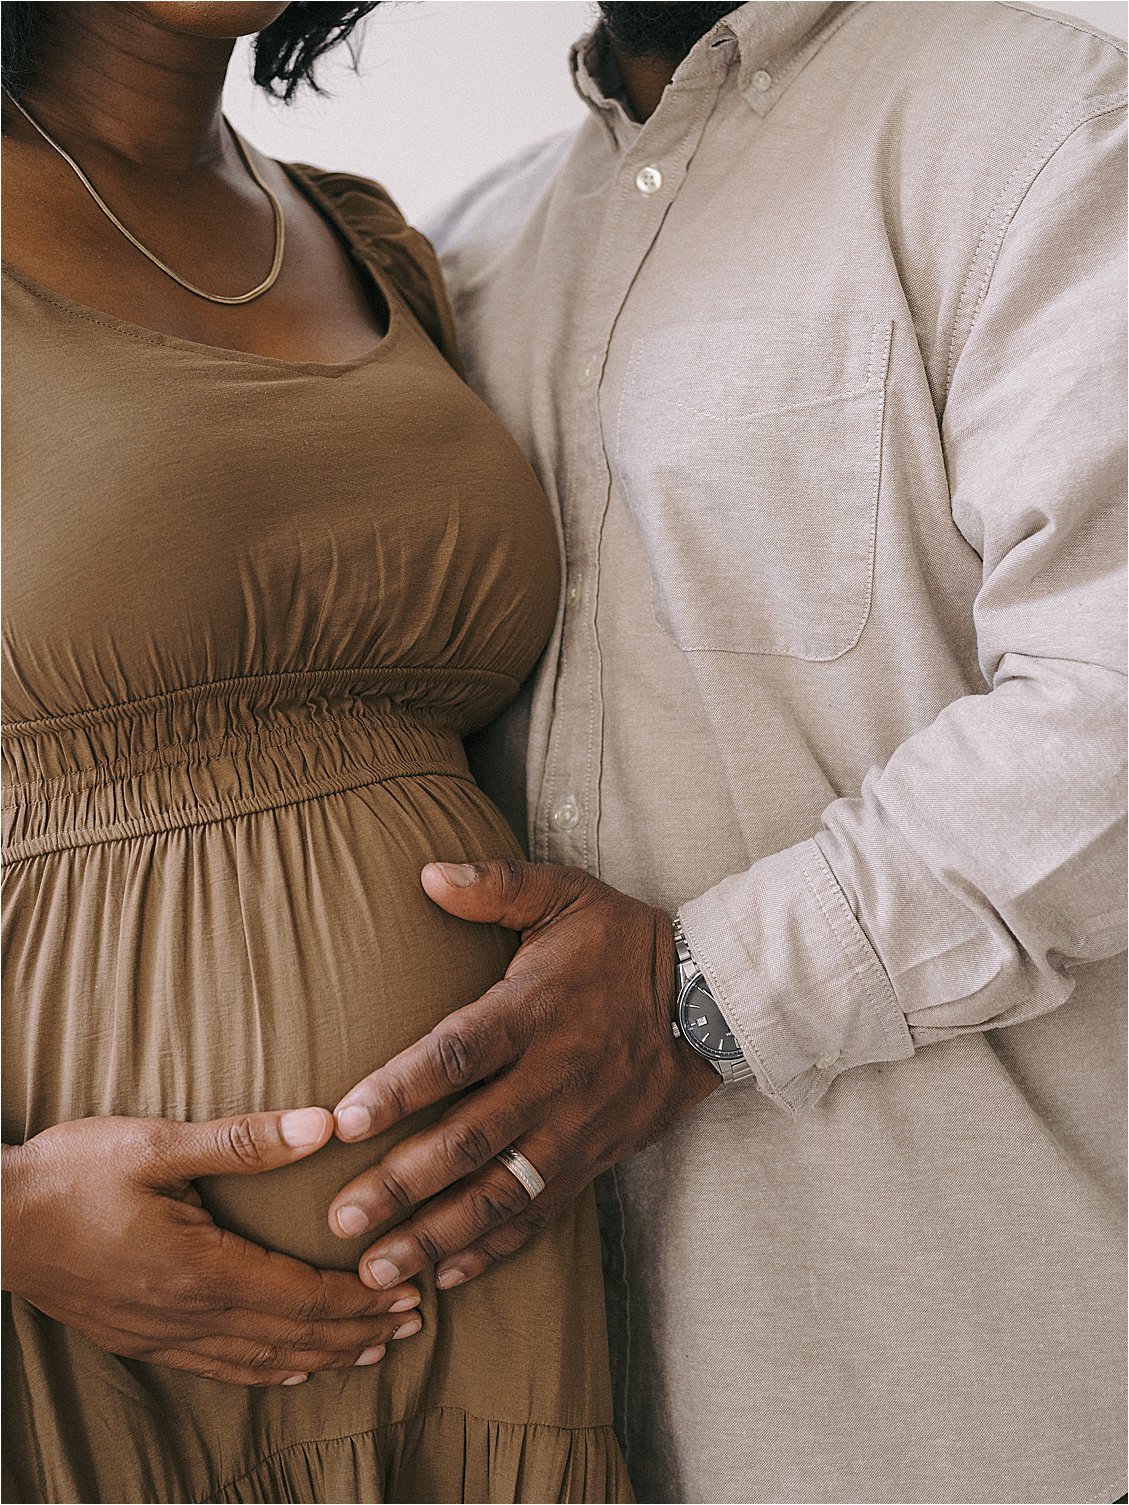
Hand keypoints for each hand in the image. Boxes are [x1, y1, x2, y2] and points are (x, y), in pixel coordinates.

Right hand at [3, 1109, 422, 1385]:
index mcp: (201, 1268)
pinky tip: (286, 1368)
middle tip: (412, 1324)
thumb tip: (323, 1125)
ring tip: (369, 1351)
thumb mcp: (157, 1145)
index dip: (361, 1301)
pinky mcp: (140, 1338)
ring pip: (260, 1361)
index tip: (409, 1293)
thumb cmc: (72, 1175)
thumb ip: (243, 1141)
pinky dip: (267, 1370)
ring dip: (322, 1357)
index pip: (303, 1296)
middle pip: (292, 1336)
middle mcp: (188, 1314)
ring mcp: (162, 1334)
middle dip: (357, 1332)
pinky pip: (219, 1367)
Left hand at [328, 860, 718, 1290]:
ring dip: (437, 1236)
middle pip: (470, 1141)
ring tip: (376, 1271)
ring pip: (501, 1193)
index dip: (400, 1089)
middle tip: (338, 1219)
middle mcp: (553, 1078)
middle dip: (402, 1186)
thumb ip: (496, 884)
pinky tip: (446, 1275)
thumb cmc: (618, 941)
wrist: (707, 997)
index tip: (343, 1120)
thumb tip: (426, 873)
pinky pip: (541, 1212)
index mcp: (534, 1012)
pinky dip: (494, 1250)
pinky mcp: (593, 1158)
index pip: (458, 1055)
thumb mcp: (563, 894)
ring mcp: (575, 1127)